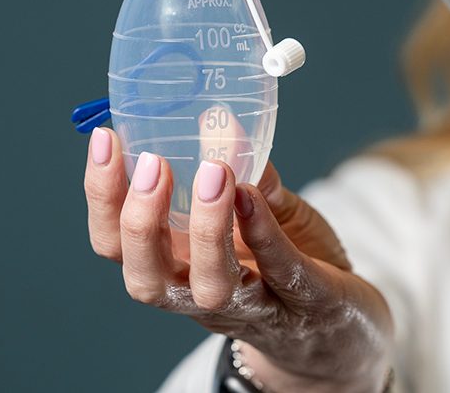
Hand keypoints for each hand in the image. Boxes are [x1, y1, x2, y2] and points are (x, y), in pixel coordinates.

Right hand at [84, 127, 393, 390]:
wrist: (346, 328)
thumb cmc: (293, 265)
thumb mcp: (264, 211)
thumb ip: (247, 172)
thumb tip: (223, 121)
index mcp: (177, 266)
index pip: (118, 242)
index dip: (103, 195)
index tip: (105, 139)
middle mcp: (200, 296)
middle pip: (146, 277)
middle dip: (139, 222)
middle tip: (151, 163)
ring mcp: (253, 308)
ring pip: (210, 287)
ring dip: (204, 230)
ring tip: (211, 173)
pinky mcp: (306, 305)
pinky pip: (280, 273)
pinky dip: (264, 234)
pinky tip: (252, 195)